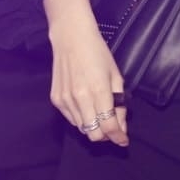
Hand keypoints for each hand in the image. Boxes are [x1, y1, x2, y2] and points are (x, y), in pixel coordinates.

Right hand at [44, 0, 127, 145]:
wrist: (71, 38)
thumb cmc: (98, 54)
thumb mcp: (116, 75)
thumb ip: (119, 103)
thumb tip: (121, 126)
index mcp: (98, 91)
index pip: (108, 126)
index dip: (118, 137)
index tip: (124, 141)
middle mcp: (80, 99)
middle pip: (94, 134)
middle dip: (106, 135)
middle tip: (113, 127)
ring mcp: (65, 101)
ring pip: (82, 129)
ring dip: (94, 127)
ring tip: (100, 113)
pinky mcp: (55, 100)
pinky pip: (72, 120)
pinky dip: (82, 119)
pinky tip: (87, 106)